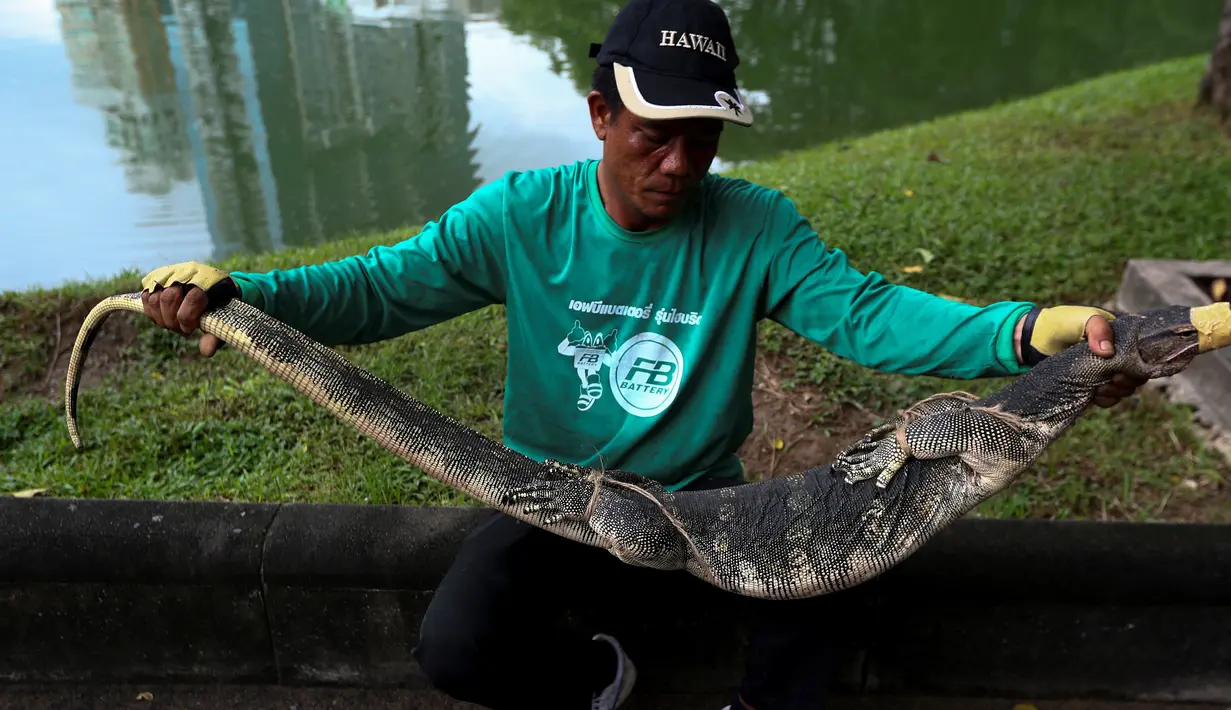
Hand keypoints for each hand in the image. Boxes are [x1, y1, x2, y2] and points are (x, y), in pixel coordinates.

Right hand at [139, 261, 236, 356]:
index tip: (190, 329)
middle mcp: (187, 272)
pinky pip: (145, 296)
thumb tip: (206, 352)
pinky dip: (151, 311)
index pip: (192, 298)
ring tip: (173, 323)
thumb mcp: (222, 321)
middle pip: (168, 298)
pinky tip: (163, 316)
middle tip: (181, 329)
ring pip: (153, 298)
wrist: (215, 289)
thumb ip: (214, 336)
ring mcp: (171, 273)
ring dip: (161, 317)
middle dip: (172, 320)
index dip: (187, 318)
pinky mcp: (157, 278)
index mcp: (208, 281)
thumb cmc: (220, 308)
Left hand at [1015, 305, 1146, 408]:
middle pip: (1137, 373)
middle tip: (1113, 380)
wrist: (1034, 340)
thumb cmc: (1060, 323)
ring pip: (1125, 387)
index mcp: (1122, 337)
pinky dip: (1107, 399)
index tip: (1126, 369)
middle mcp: (1118, 354)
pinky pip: (1110, 397)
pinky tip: (1097, 397)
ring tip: (1103, 389)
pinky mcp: (1093, 385)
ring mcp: (1105, 370)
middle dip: (1129, 380)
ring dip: (1118, 391)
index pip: (1144, 354)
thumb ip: (1097, 328)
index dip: (1141, 364)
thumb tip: (1109, 352)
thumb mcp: (1081, 318)